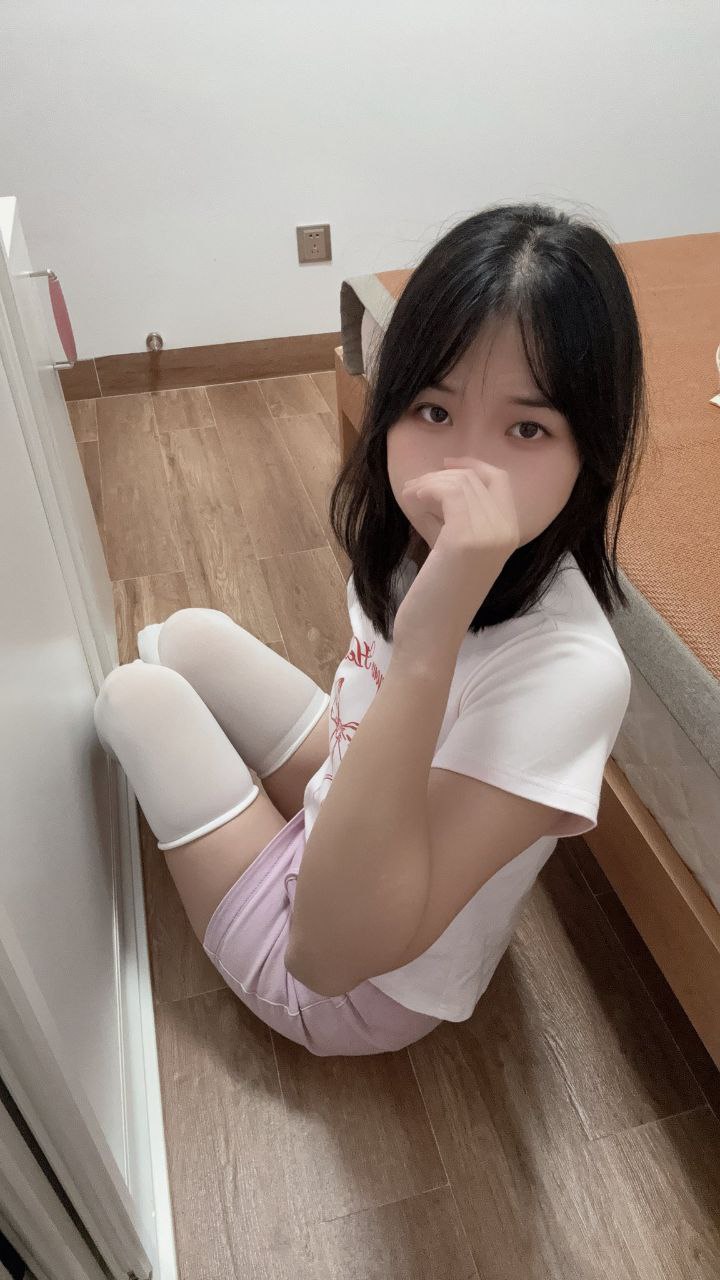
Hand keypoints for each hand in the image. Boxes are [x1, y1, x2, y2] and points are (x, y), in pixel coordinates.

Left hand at [393, 456, 521, 658]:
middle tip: (415, 491)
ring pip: (459, 481)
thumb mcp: (453, 543)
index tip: (445, 466)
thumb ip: (454, 514)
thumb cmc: (437, 590)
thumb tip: (440, 478)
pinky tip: (410, 501)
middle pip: (475, 476)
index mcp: (511, 532)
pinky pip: (447, 492)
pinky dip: (423, 490)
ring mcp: (490, 534)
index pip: (499, 478)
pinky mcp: (466, 539)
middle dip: (440, 476)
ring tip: (410, 498)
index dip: (472, 465)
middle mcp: (507, 531)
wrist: (431, 633)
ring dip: (428, 483)